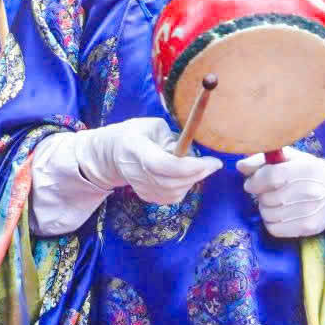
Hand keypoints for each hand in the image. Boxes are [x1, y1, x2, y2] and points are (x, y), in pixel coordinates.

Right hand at [50, 116, 221, 205]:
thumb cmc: (135, 134)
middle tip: (212, 165)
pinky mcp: (146, 196)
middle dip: (197, 174)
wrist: (112, 154)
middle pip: (170, 182)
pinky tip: (185, 177)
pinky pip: (171, 198)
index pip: (162, 165)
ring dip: (192, 181)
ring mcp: (139, 187)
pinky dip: (184, 188)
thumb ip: (170, 139)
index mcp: (134, 148)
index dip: (189, 167)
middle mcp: (134, 171)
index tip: (211, 162)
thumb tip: (187, 154)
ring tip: (199, 168)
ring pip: (173, 193)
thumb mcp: (152, 126)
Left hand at [237, 149, 324, 238]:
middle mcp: (311, 191)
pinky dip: (271, 223)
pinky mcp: (308, 227)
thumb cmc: (307, 172)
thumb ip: (263, 160)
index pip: (272, 177)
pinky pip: (275, 229)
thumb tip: (240, 167)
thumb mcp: (289, 158)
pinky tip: (280, 214)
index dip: (255, 181)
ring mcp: (311, 211)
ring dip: (265, 209)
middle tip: (267, 193)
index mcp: (307, 169)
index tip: (251, 184)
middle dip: (260, 196)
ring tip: (274, 203)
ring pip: (268, 215)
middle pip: (268, 198)